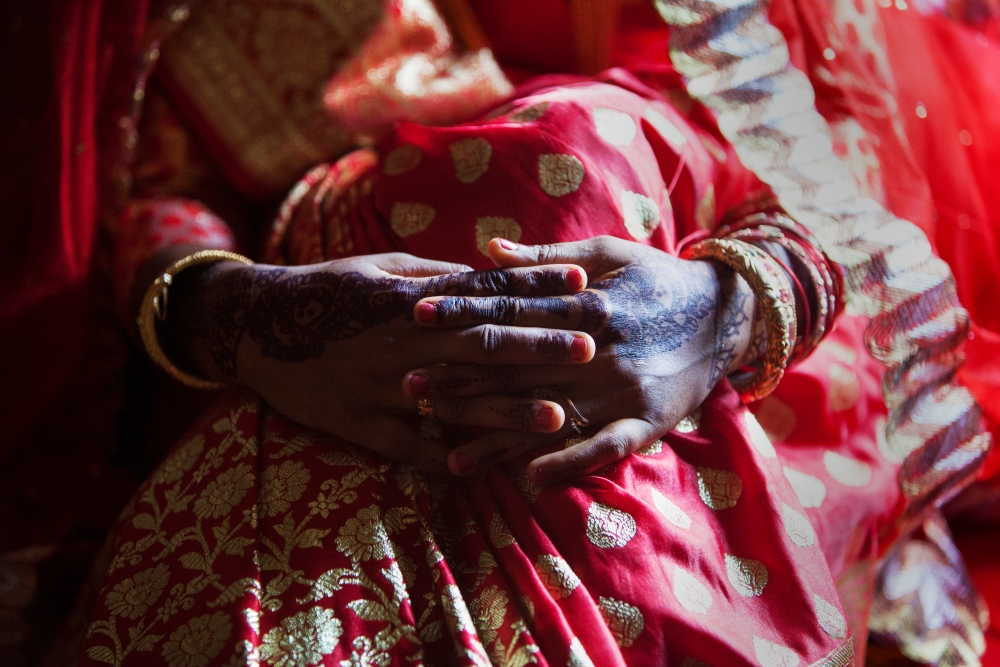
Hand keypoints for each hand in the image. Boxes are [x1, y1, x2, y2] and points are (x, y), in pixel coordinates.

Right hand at [174, 253, 595, 474]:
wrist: (257, 327)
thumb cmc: (328, 289)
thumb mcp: (380, 267)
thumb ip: (436, 274)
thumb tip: (490, 270)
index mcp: (409, 297)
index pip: (483, 290)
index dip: (533, 288)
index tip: (580, 283)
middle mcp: (401, 341)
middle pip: (479, 344)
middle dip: (536, 347)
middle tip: (589, 349)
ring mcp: (379, 386)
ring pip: (452, 402)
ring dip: (506, 410)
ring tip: (557, 417)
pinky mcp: (358, 424)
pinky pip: (405, 446)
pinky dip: (441, 457)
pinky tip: (483, 468)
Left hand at [403, 236, 760, 481]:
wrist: (727, 313)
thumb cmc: (659, 278)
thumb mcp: (609, 252)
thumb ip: (547, 256)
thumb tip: (486, 250)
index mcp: (588, 302)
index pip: (512, 309)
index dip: (463, 312)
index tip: (417, 315)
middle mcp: (600, 349)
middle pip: (519, 365)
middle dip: (462, 375)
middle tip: (409, 382)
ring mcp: (623, 389)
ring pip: (550, 413)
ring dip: (498, 432)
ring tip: (449, 448)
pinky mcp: (647, 422)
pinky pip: (604, 448)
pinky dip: (568, 463)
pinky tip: (529, 480)